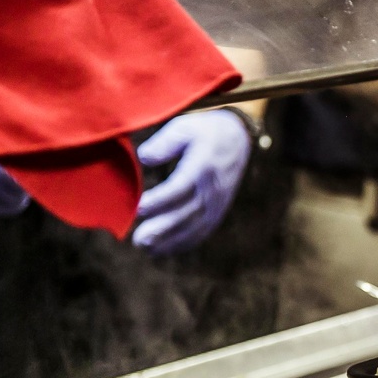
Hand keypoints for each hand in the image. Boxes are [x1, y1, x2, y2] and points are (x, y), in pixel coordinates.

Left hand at [132, 109, 250, 254]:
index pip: (180, 188)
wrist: (238, 138)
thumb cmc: (204, 132)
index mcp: (203, 167)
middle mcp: (212, 189)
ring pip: (194, 227)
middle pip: (187, 213)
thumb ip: (164, 143)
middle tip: (139, 239)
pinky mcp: (218, 210)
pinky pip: (202, 230)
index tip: (139, 208)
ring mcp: (217, 203)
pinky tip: (165, 249)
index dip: (160, 200)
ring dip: (171, 240)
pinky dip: (184, 242)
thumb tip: (144, 158)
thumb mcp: (184, 127)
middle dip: (163, 229)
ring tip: (147, 249)